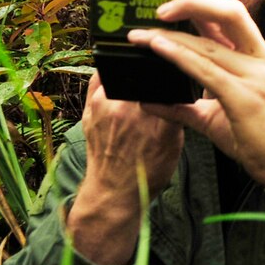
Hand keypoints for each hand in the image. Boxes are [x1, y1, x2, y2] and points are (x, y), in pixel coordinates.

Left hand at [68, 72, 183, 264]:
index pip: (167, 80)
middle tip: (155, 83)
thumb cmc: (147, 170)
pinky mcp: (89, 109)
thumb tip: (174, 88)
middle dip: (151, 74)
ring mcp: (106, 107)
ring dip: (130, 75)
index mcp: (157, 118)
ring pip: (121, 73)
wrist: (114, 192)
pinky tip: (117, 85)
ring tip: (137, 89)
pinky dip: (108, 76)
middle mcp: (130, 109)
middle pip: (143, 73)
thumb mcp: (175, 142)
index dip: (170, 75)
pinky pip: (98, 79)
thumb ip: (175, 112)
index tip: (172, 76)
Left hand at [127, 0, 264, 191]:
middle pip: (229, 13)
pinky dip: (179, 56)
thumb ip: (186, 106)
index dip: (204, 1)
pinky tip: (158, 48)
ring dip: (170, 35)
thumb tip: (150, 100)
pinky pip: (207, 71)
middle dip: (192, 2)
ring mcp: (256, 77)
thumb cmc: (260, 142)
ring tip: (140, 35)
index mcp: (259, 59)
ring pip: (209, 44)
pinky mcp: (246, 98)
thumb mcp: (218, 117)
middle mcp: (261, 60)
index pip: (231, 18)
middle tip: (156, 7)